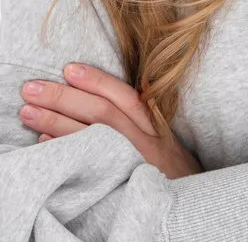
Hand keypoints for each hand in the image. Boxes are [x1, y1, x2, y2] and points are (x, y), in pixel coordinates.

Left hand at [19, 63, 203, 179]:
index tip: (68, 68)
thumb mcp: (164, 139)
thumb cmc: (172, 170)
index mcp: (155, 126)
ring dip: (55, 122)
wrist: (192, 207)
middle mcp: (145, 143)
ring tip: (28, 112)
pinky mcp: (121, 185)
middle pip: (102, 113)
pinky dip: (64, 150)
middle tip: (32, 89)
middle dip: (64, 98)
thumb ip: (141, 119)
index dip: (97, 80)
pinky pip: (86, 167)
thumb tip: (100, 96)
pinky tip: (43, 142)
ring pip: (91, 137)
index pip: (124, 96)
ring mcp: (132, 164)